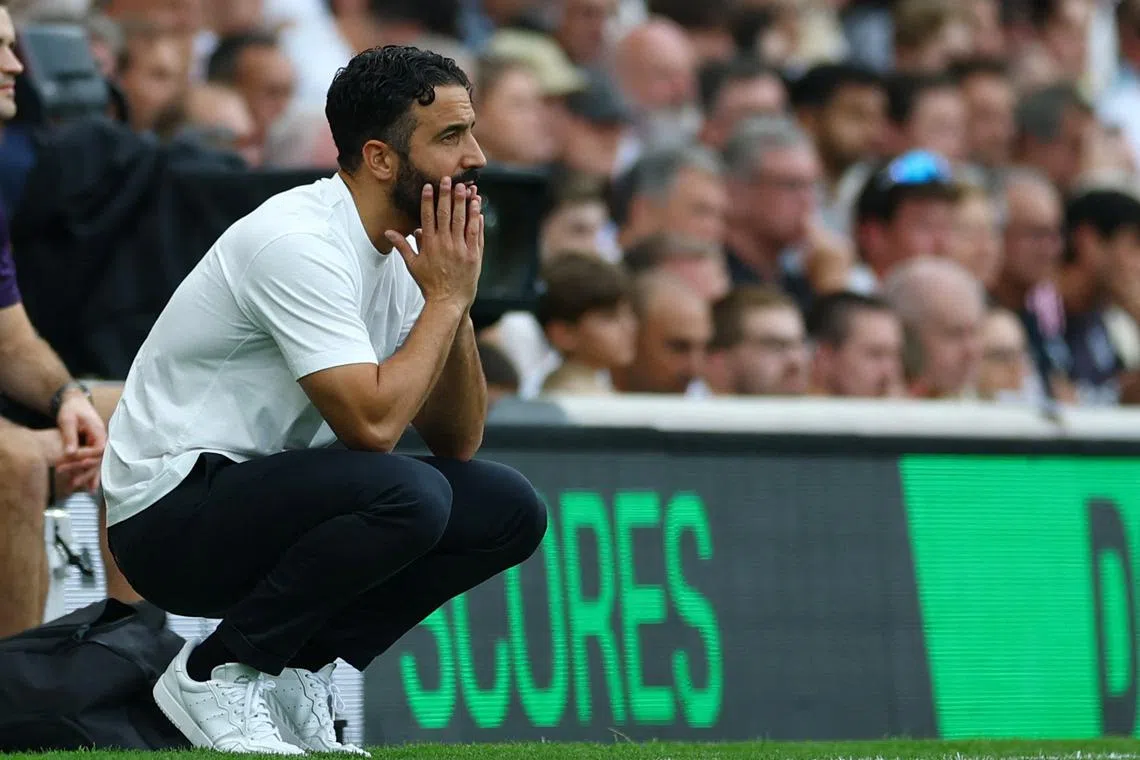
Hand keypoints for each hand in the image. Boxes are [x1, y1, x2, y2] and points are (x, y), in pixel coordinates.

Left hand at [54, 392, 106, 492]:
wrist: (76, 402)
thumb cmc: (72, 409)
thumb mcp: (68, 420)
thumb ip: (70, 436)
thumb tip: (70, 454)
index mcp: (98, 432)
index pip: (98, 449)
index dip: (87, 457)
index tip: (73, 461)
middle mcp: (101, 440)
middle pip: (97, 460)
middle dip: (83, 470)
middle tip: (68, 478)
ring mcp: (97, 445)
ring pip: (95, 464)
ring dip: (85, 476)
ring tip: (74, 486)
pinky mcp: (92, 448)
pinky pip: (92, 463)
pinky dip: (89, 474)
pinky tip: (88, 487)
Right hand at [386, 176, 483, 309]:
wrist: (447, 301)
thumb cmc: (429, 283)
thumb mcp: (412, 265)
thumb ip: (402, 245)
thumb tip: (387, 232)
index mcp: (429, 245)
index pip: (428, 217)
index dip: (429, 200)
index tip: (430, 186)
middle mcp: (445, 245)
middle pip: (446, 215)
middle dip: (447, 196)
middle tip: (450, 180)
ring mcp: (460, 250)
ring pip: (462, 221)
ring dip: (464, 203)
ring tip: (466, 188)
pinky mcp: (473, 256)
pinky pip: (476, 234)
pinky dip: (476, 220)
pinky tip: (477, 208)